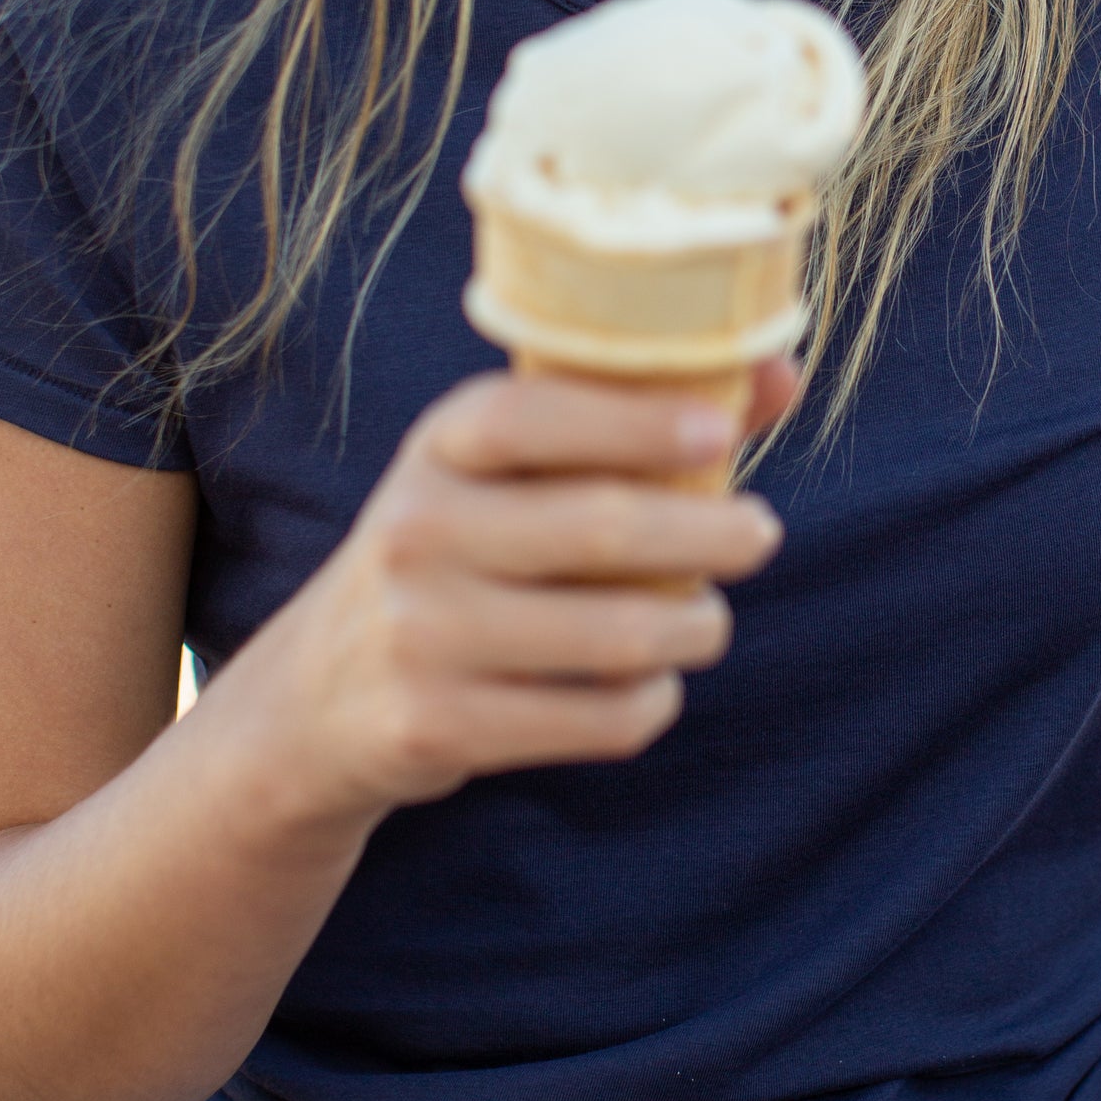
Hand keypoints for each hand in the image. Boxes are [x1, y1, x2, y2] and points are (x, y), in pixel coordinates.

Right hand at [227, 362, 794, 825]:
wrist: (319, 697)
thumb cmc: (462, 553)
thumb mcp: (506, 475)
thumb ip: (632, 420)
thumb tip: (780, 375)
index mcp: (437, 447)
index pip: (530, 412)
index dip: (633, 419)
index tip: (721, 430)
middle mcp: (417, 531)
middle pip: (602, 527)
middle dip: (710, 533)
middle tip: (760, 535)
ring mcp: (420, 633)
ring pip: (617, 635)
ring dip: (694, 628)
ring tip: (706, 620)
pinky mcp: (437, 725)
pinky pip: (598, 719)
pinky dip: (649, 703)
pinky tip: (650, 686)